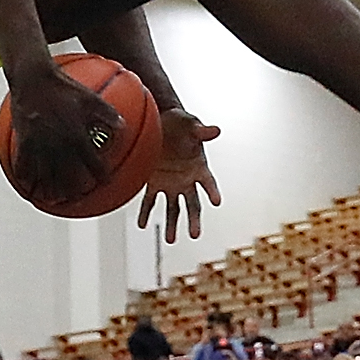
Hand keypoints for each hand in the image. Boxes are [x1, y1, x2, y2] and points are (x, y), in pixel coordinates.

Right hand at [3, 62, 129, 205]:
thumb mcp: (91, 97)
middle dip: (72, 191)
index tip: (105, 184)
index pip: (93, 164)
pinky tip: (24, 183)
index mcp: (77, 136)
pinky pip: (22, 164)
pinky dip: (24, 176)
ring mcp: (39, 145)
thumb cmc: (63, 85)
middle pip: (67, 177)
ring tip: (50, 199)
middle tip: (76, 199)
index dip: (101, 176)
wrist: (33, 78)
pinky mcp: (24, 140)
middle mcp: (58, 145)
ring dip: (48, 189)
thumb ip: (108, 114)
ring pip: (44, 175)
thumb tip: (123, 127)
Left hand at [136, 109, 223, 245]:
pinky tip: (142, 224)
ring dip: (172, 224)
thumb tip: (216, 130)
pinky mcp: (153, 182)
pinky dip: (146, 212)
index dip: (213, 191)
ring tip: (171, 239)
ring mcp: (170, 183)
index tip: (217, 201)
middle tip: (194, 234)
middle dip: (194, 220)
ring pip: (173, 208)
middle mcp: (186, 180)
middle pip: (193, 204)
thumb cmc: (180, 122)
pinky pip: (149, 200)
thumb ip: (201, 131)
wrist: (159, 119)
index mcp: (199, 167)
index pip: (208, 183)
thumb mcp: (190, 124)